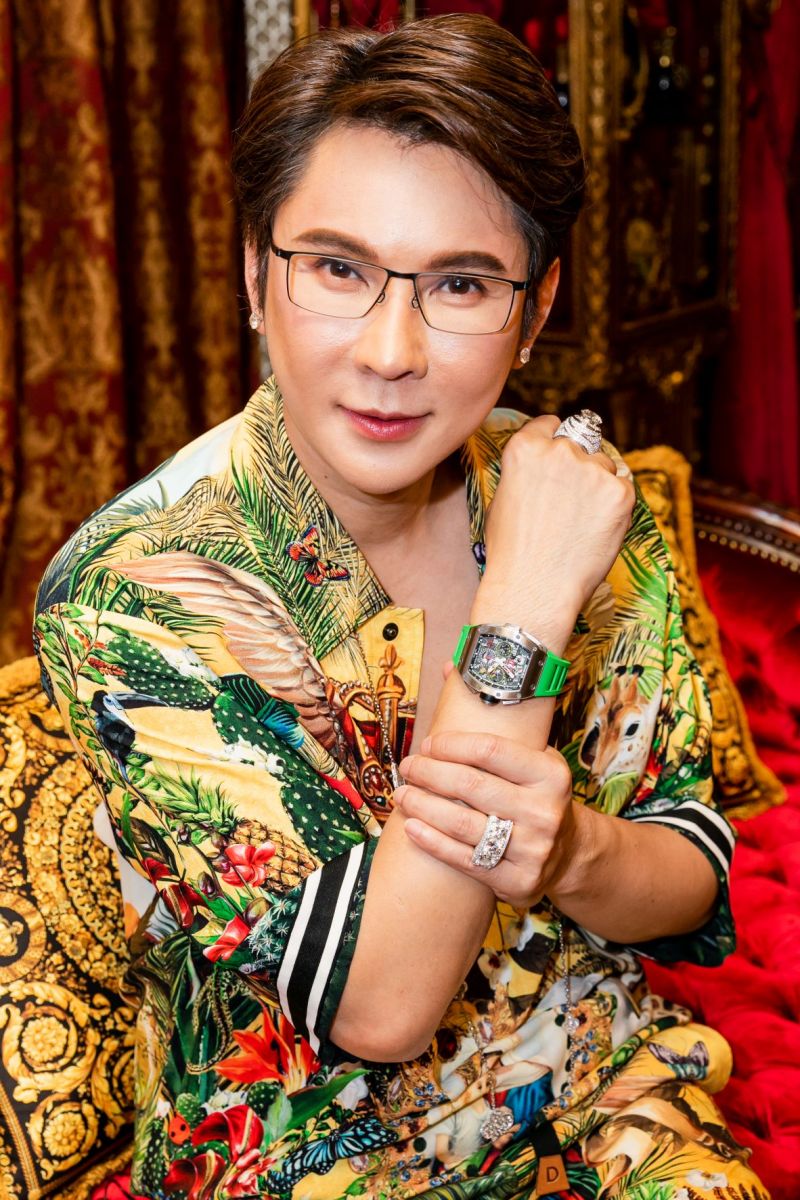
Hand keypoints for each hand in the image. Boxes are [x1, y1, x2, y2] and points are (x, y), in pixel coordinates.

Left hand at [394, 731, 576, 908]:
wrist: (568, 853)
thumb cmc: (537, 798)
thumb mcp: (537, 765)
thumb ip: (502, 743)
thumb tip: (445, 710)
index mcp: (550, 775)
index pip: (490, 750)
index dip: (452, 745)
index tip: (428, 745)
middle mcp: (543, 812)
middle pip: (470, 785)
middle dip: (429, 773)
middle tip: (408, 768)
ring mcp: (532, 849)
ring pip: (462, 823)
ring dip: (422, 806)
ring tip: (402, 795)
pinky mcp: (517, 881)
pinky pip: (464, 859)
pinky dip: (432, 842)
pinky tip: (411, 827)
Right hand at [477, 415, 635, 637]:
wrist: (534, 588)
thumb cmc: (512, 553)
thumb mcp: (504, 498)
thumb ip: (527, 471)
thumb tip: (546, 465)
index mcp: (525, 447)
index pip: (550, 424)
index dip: (555, 440)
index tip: (559, 456)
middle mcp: (560, 450)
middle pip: (581, 442)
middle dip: (578, 464)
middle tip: (571, 500)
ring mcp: (593, 470)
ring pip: (604, 466)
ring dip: (598, 485)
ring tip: (580, 523)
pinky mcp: (621, 493)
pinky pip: (623, 489)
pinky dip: (615, 506)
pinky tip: (595, 530)